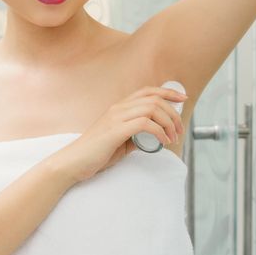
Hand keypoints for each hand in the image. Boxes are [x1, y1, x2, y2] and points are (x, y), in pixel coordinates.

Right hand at [46, 85, 186, 183]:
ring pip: (152, 109)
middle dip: (173, 112)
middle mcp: (118, 108)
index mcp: (119, 107)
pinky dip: (159, 131)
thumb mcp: (120, 142)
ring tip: (173, 137)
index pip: (147, 91)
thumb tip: (152, 137)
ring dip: (168, 122)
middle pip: (154, 99)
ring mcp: (116, 118)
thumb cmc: (95, 154)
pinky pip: (145, 124)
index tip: (182, 100)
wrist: (73, 163)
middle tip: (180, 129)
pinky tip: (163, 142)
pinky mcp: (115, 131)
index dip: (167, 93)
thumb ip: (135, 136)